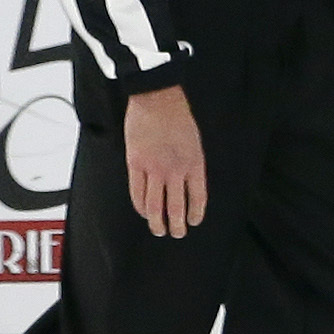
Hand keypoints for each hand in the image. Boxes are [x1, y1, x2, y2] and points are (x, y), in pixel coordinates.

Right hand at [125, 87, 205, 238]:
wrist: (158, 99)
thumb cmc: (178, 116)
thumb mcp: (194, 142)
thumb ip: (190, 164)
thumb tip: (186, 183)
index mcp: (195, 163)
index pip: (198, 196)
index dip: (195, 212)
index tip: (193, 222)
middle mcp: (176, 170)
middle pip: (175, 206)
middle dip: (176, 225)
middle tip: (176, 234)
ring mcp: (154, 168)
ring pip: (154, 204)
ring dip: (156, 221)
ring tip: (158, 230)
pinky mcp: (136, 164)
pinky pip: (137, 192)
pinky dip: (140, 206)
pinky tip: (144, 213)